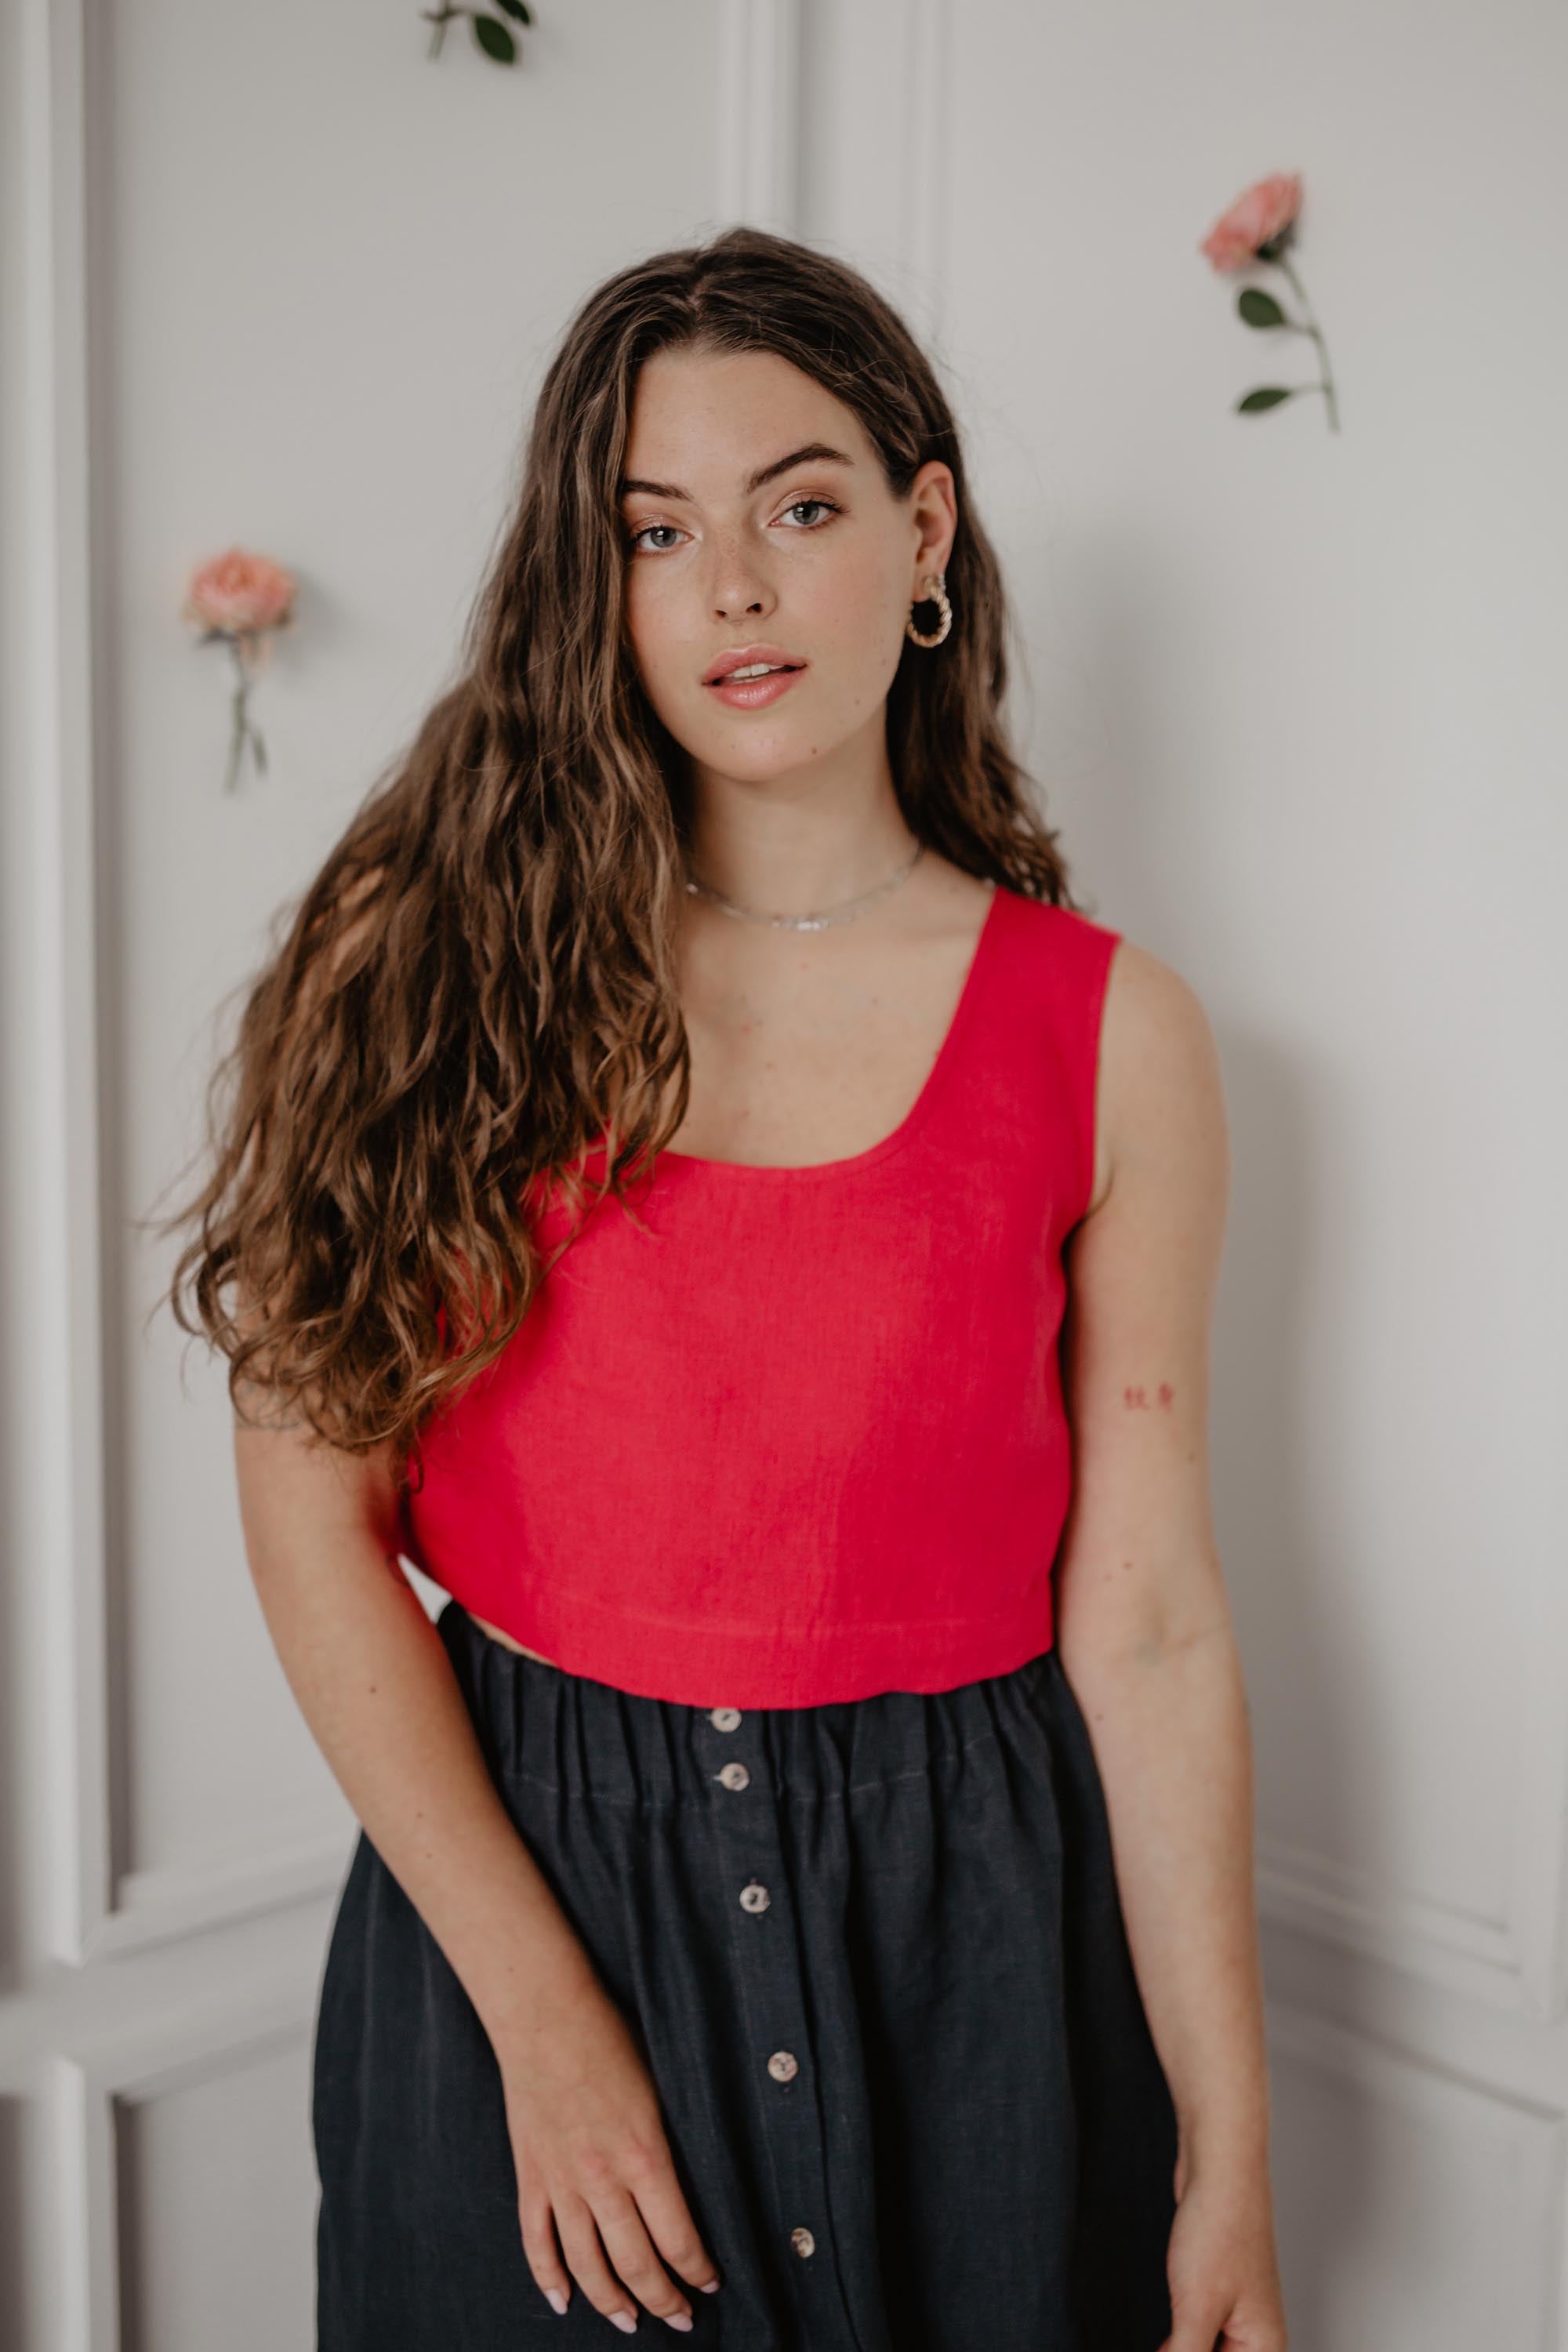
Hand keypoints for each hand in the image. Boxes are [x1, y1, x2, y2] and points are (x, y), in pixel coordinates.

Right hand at [499, 1971, 721, 2330]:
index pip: (678, 2239)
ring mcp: (562, 2182)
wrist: (544, 2014)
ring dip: (613, 2303)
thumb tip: (690, 2187)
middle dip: (664, 2301)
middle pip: (636, 2265)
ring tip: (633, 2322)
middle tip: (681, 2318)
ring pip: (588, 2267)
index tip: (711, 2284)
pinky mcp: (531, 2176)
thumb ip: (669, 2143)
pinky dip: (549, 2279)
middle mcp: (603, 2179)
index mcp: (644, 2155)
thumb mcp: (660, 2088)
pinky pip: (538, 2243)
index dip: (697, 2271)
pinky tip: (564, 2301)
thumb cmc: (609, 2038)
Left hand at [1157, 2162, 1287, 2351]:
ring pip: (1205, 2349)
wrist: (1218, 2167)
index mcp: (1265, 2347)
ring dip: (1181, 2349)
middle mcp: (1256, 2333)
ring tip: (1162, 2342)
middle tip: (1164, 2345)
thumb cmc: (1221, 2227)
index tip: (1171, 2351)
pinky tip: (1162, 2339)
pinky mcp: (1215, 2289)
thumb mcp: (1196, 2308)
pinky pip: (1197, 2329)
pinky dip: (1178, 2337)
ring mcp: (1236, 2309)